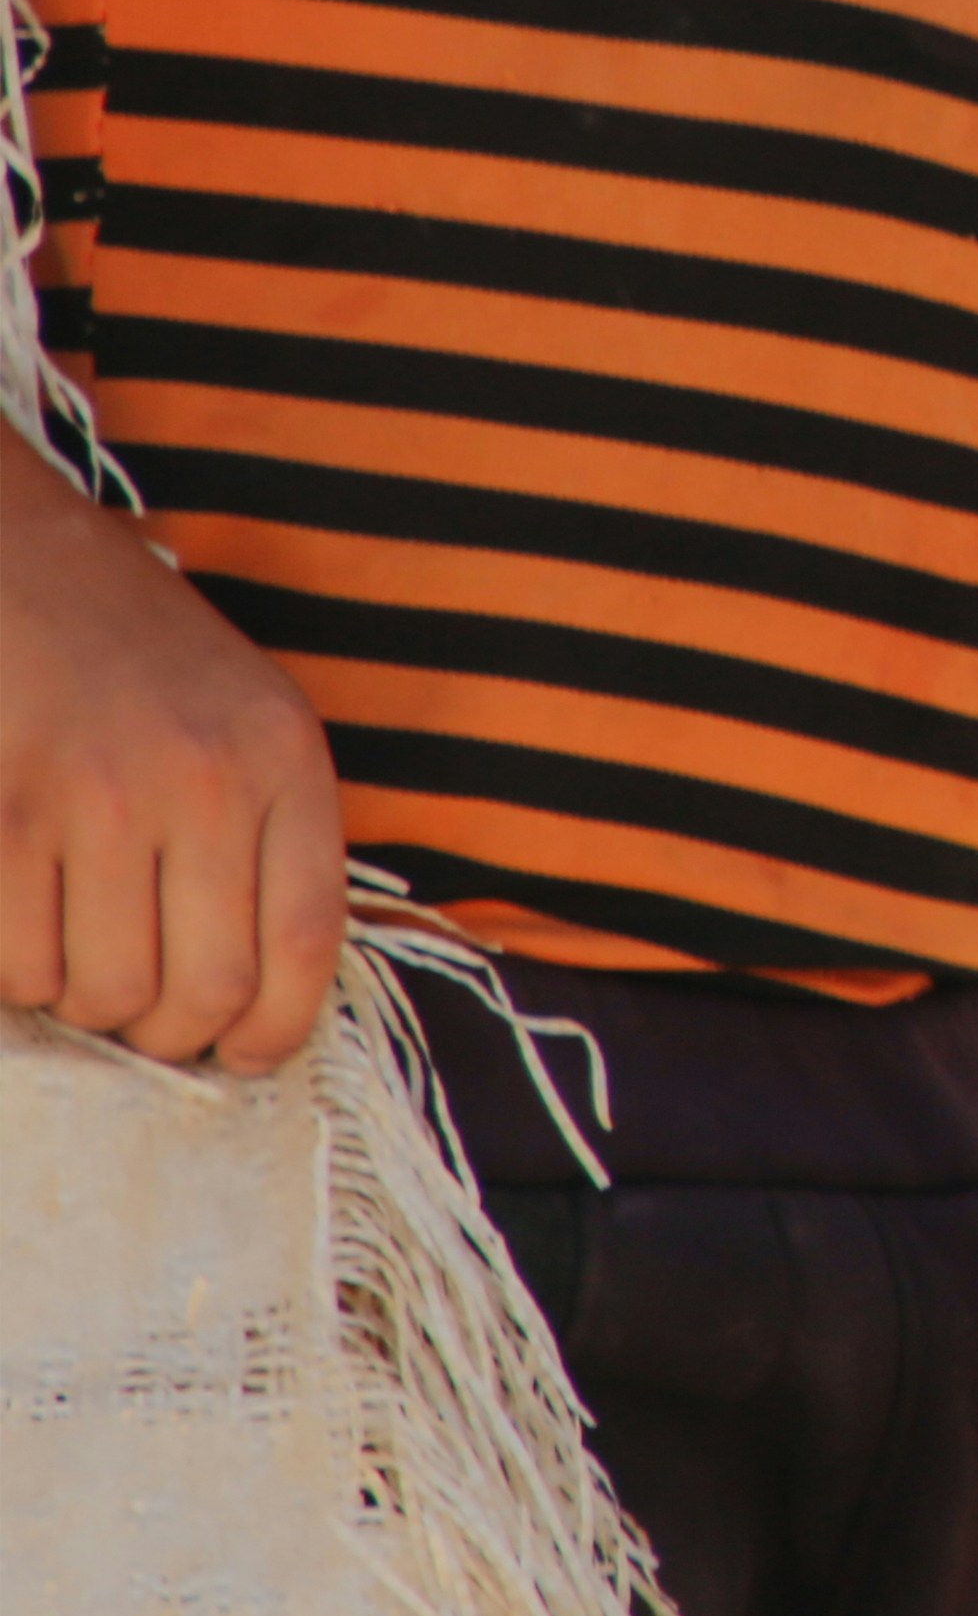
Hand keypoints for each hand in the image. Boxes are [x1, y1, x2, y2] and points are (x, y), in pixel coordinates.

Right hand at [0, 449, 349, 1071]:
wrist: (17, 559)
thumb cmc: (136, 658)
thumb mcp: (249, 723)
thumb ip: (270, 839)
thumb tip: (257, 1005)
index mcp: (288, 762)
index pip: (308, 949)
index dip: (274, 1032)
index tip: (242, 1056)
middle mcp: (208, 782)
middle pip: (205, 992)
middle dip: (168, 1035)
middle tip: (142, 1014)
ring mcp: (101, 796)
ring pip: (104, 990)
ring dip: (84, 1002)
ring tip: (77, 952)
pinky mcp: (6, 811)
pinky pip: (15, 959)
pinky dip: (16, 975)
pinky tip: (25, 931)